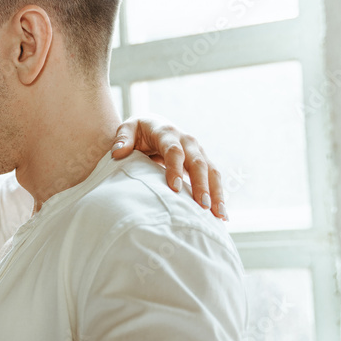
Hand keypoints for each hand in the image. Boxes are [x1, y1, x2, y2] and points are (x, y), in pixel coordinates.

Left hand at [111, 115, 226, 220]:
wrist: (155, 124)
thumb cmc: (139, 131)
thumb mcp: (128, 129)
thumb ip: (122, 139)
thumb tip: (118, 152)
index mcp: (168, 133)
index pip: (174, 151)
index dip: (175, 168)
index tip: (174, 188)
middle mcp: (187, 141)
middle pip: (198, 163)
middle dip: (202, 184)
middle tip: (202, 206)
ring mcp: (198, 151)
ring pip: (212, 171)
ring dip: (217, 193)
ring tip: (219, 215)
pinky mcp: (204, 162)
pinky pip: (215, 179)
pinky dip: (219, 196)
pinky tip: (222, 216)